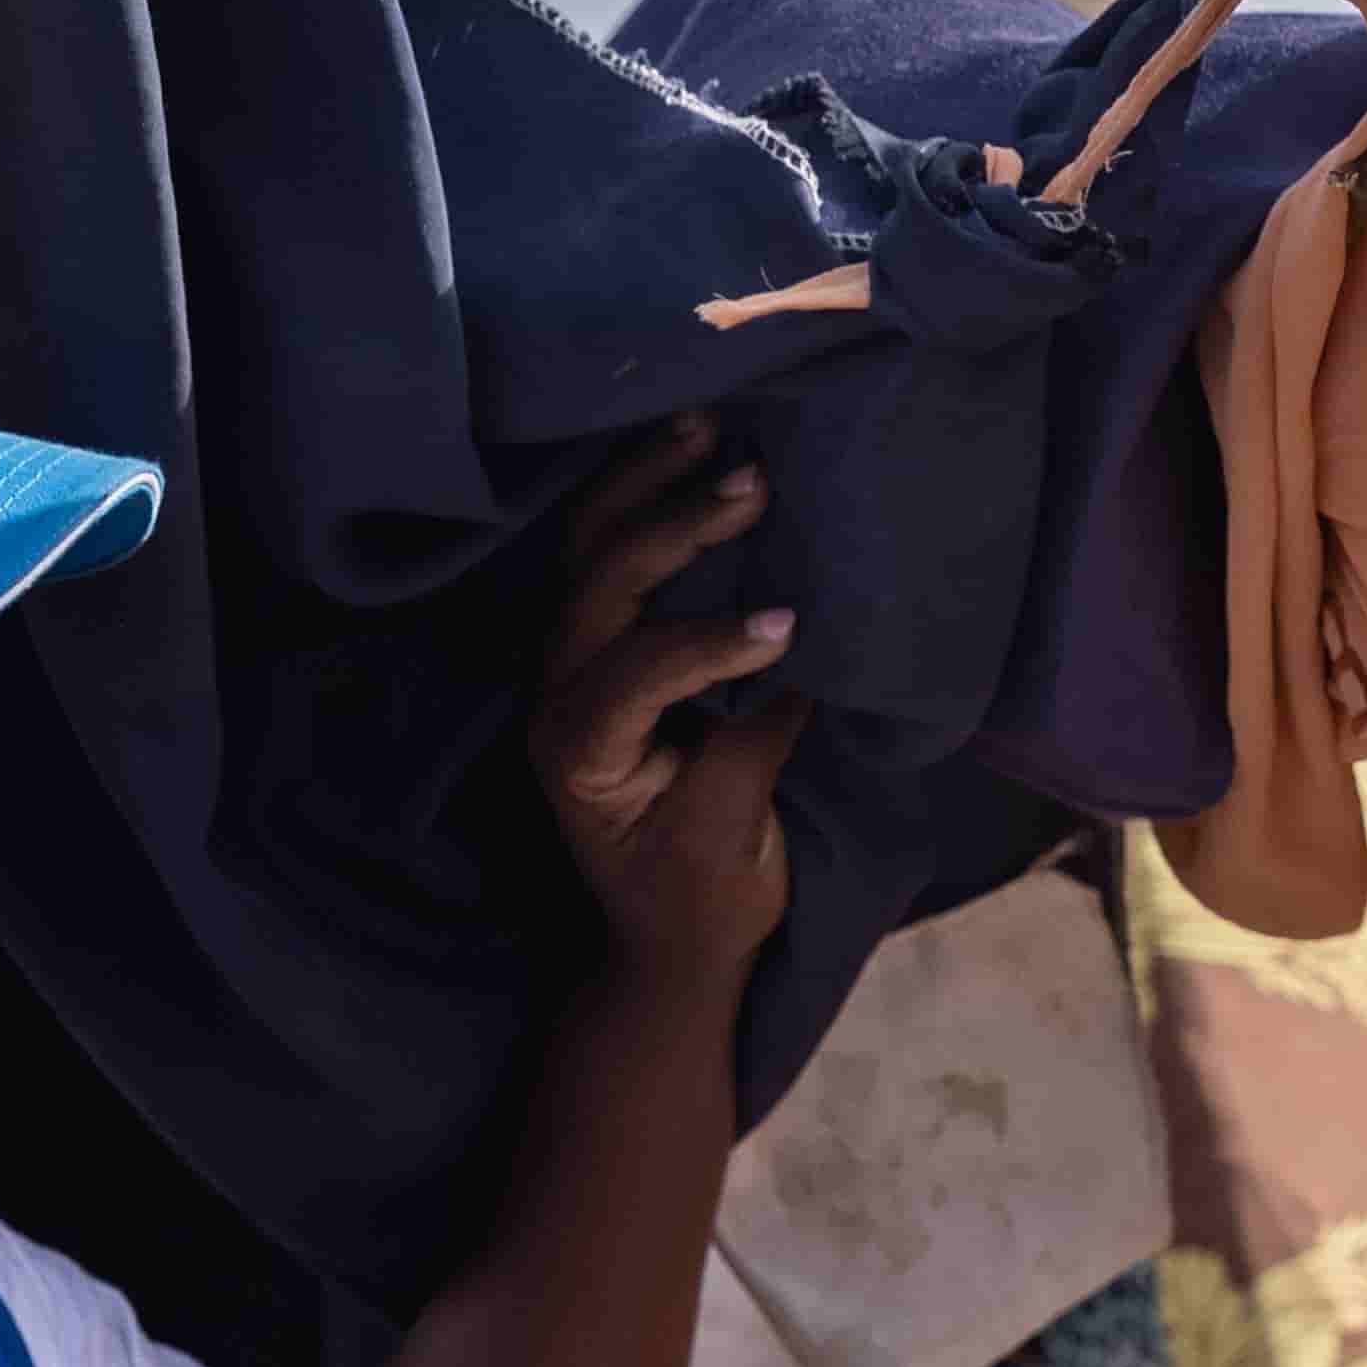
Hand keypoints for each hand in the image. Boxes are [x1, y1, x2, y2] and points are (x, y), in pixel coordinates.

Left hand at [528, 416, 800, 988]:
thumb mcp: (731, 839)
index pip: (637, 671)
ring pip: (589, 551)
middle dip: (673, 527)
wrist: (667, 942)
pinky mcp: (599, 647)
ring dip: (647, 484)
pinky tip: (693, 450)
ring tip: (709, 424)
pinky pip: (607, 554)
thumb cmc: (700, 902)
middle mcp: (558, 696)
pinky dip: (647, 498)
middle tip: (753, 480)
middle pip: (598, 583)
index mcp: (579, 752)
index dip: (709, 642)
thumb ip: (755, 740)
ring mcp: (572, 665)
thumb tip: (808, 649)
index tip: (789, 625)